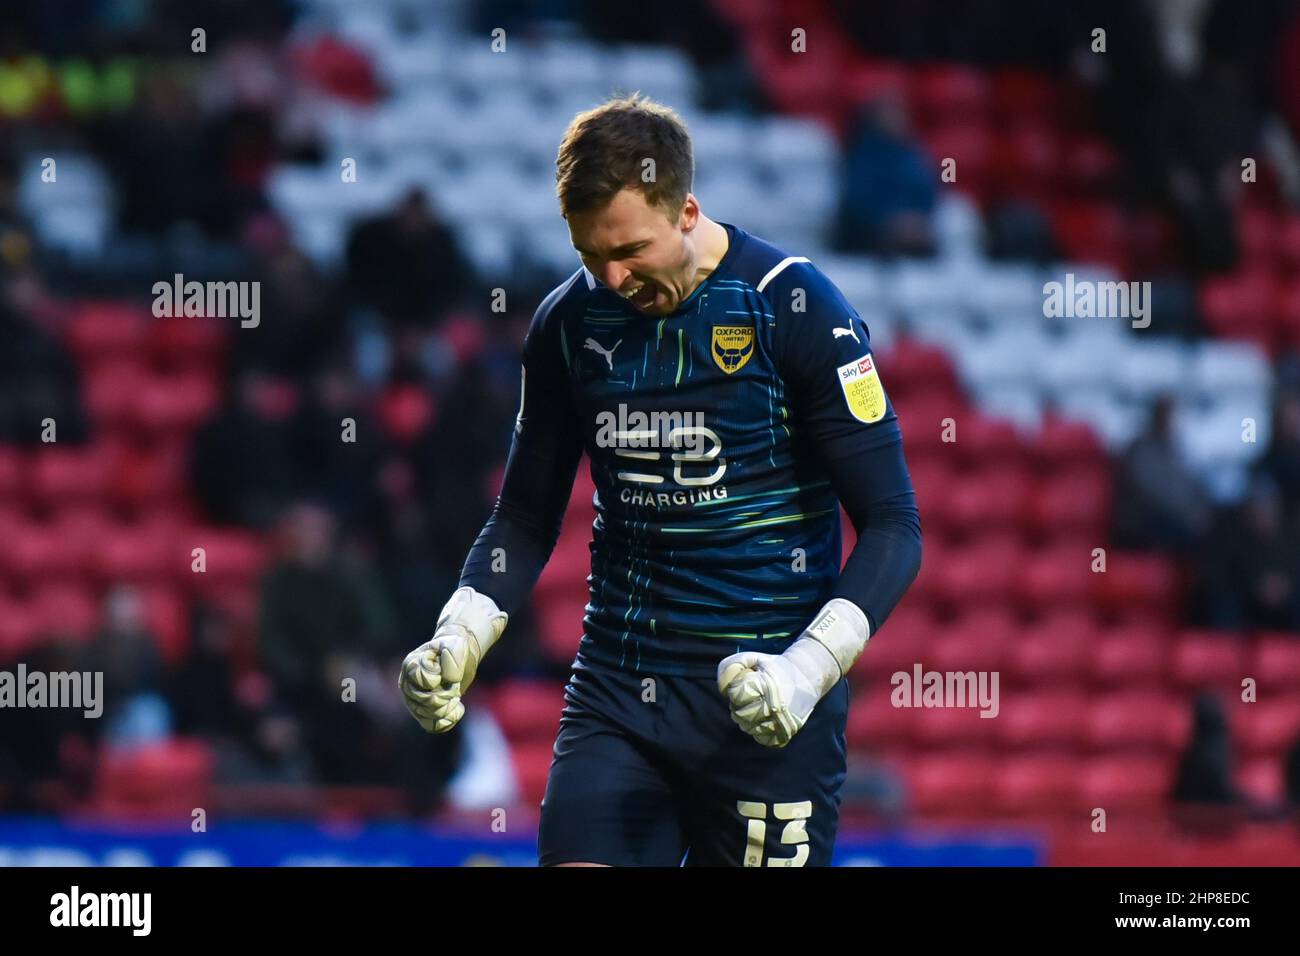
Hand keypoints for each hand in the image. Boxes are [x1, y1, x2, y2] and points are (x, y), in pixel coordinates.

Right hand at [399, 587, 505, 733]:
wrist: (457, 656)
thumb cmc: (453, 647)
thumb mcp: (455, 643)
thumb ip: (451, 656)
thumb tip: (448, 680)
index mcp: (410, 666)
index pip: (425, 682)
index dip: (440, 678)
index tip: (445, 671)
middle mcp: (407, 686)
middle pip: (427, 702)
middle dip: (447, 693)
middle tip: (455, 685)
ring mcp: (413, 702)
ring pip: (430, 715)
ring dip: (449, 707)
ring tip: (456, 695)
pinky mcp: (423, 714)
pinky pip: (433, 727)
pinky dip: (448, 720)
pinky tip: (457, 708)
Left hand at [717, 649, 822, 747]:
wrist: (808, 674)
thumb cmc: (774, 666)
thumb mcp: (751, 657)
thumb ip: (730, 667)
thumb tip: (723, 690)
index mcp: (765, 685)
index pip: (736, 696)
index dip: (734, 690)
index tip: (743, 685)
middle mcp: (774, 705)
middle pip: (741, 715)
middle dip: (738, 706)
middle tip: (746, 699)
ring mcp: (782, 721)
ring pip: (750, 729)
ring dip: (746, 720)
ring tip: (753, 708)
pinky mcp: (787, 731)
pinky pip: (764, 739)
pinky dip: (759, 732)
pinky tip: (762, 720)